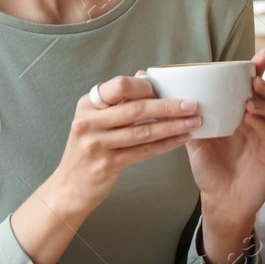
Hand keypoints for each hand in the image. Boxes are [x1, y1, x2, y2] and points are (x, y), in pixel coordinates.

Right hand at [47, 75, 201, 218]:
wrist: (70, 186)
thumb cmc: (91, 147)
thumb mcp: (95, 119)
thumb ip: (118, 102)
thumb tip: (147, 77)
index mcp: (88, 104)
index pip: (120, 86)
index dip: (146, 87)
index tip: (169, 89)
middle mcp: (89, 122)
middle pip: (136, 109)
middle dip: (169, 106)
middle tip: (193, 105)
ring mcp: (96, 144)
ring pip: (143, 131)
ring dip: (173, 126)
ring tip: (194, 123)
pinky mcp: (106, 165)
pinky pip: (143, 152)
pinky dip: (165, 145)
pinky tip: (181, 140)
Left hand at [184, 48, 264, 236]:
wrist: (221, 201)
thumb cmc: (211, 169)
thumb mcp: (196, 140)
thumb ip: (187, 119)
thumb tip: (163, 97)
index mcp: (244, 116)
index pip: (253, 89)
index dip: (259, 70)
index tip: (262, 54)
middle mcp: (259, 123)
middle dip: (263, 83)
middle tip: (252, 78)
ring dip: (264, 102)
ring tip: (249, 100)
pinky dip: (263, 124)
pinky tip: (251, 119)